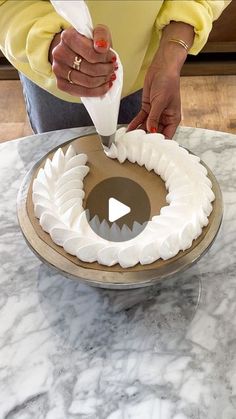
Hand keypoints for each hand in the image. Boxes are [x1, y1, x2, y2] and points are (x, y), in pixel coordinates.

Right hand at [49, 25, 117, 96]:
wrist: (75, 53)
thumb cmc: (89, 44)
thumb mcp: (98, 33)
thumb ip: (102, 35)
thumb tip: (102, 48)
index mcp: (67, 36)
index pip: (91, 54)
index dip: (105, 58)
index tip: (112, 58)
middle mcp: (59, 53)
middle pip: (90, 69)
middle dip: (106, 70)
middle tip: (112, 69)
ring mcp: (58, 70)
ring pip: (87, 82)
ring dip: (103, 81)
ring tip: (109, 77)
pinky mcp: (60, 84)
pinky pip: (81, 92)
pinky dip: (97, 91)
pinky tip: (104, 87)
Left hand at [127, 21, 193, 138]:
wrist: (162, 67)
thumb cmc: (168, 82)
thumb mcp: (161, 101)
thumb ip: (154, 117)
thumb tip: (151, 129)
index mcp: (173, 118)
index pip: (167, 135)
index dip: (159, 143)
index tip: (150, 149)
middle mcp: (165, 118)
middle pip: (155, 133)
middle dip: (147, 139)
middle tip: (137, 146)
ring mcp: (156, 114)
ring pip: (146, 126)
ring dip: (139, 132)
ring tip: (130, 140)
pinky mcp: (148, 108)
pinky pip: (141, 119)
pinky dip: (135, 124)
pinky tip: (129, 130)